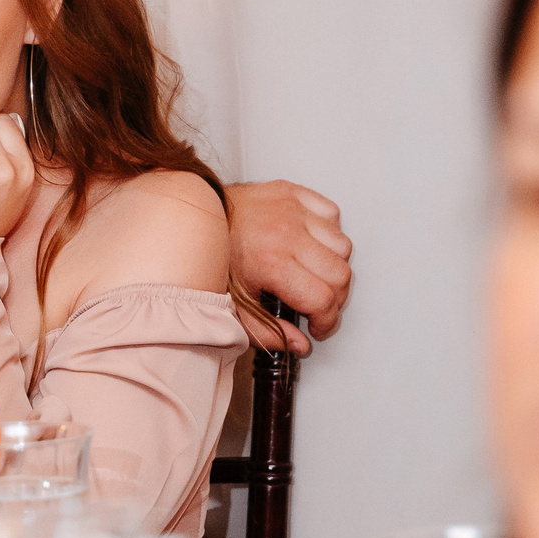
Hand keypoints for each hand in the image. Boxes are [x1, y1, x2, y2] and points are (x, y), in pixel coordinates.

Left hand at [226, 180, 353, 353]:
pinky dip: (328, 232)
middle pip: (340, 275)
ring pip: (342, 246)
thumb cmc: (213, 258)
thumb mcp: (233, 306)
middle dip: (335, 299)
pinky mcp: (294, 193)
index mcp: (271, 263)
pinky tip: (311, 244)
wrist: (195, 217)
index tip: (318, 327)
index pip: (323, 300)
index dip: (327, 322)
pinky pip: (332, 215)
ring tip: (313, 273)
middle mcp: (286, 233)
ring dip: (334, 265)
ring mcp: (293, 209)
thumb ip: (268, 331)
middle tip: (319, 305)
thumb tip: (300, 345)